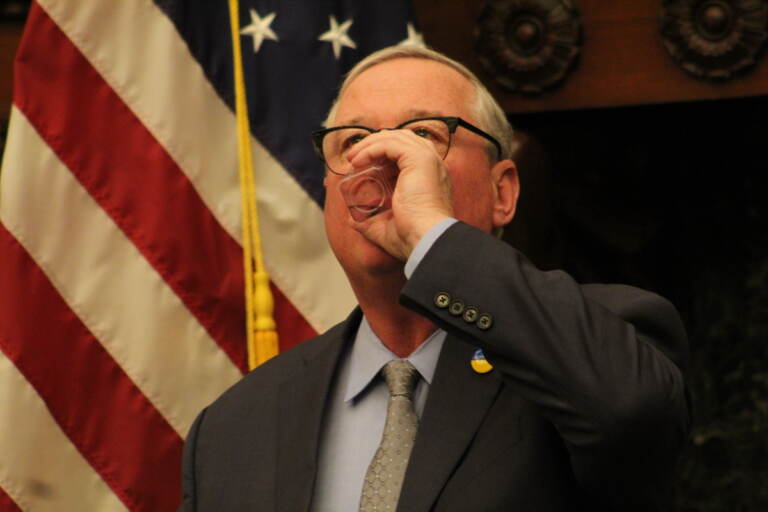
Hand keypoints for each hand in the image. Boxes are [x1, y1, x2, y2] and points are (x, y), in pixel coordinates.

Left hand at [345, 130, 453, 260]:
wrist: (425, 240)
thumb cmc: (412, 238)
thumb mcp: (386, 228)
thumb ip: (371, 223)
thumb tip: (353, 222)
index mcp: (429, 177)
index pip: (405, 152)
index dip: (381, 153)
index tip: (360, 165)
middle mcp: (432, 165)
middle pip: (400, 138)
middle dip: (374, 144)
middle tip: (353, 158)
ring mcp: (428, 160)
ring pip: (394, 137)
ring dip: (370, 144)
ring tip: (352, 158)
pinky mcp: (419, 159)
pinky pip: (390, 144)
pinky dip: (371, 149)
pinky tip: (358, 161)